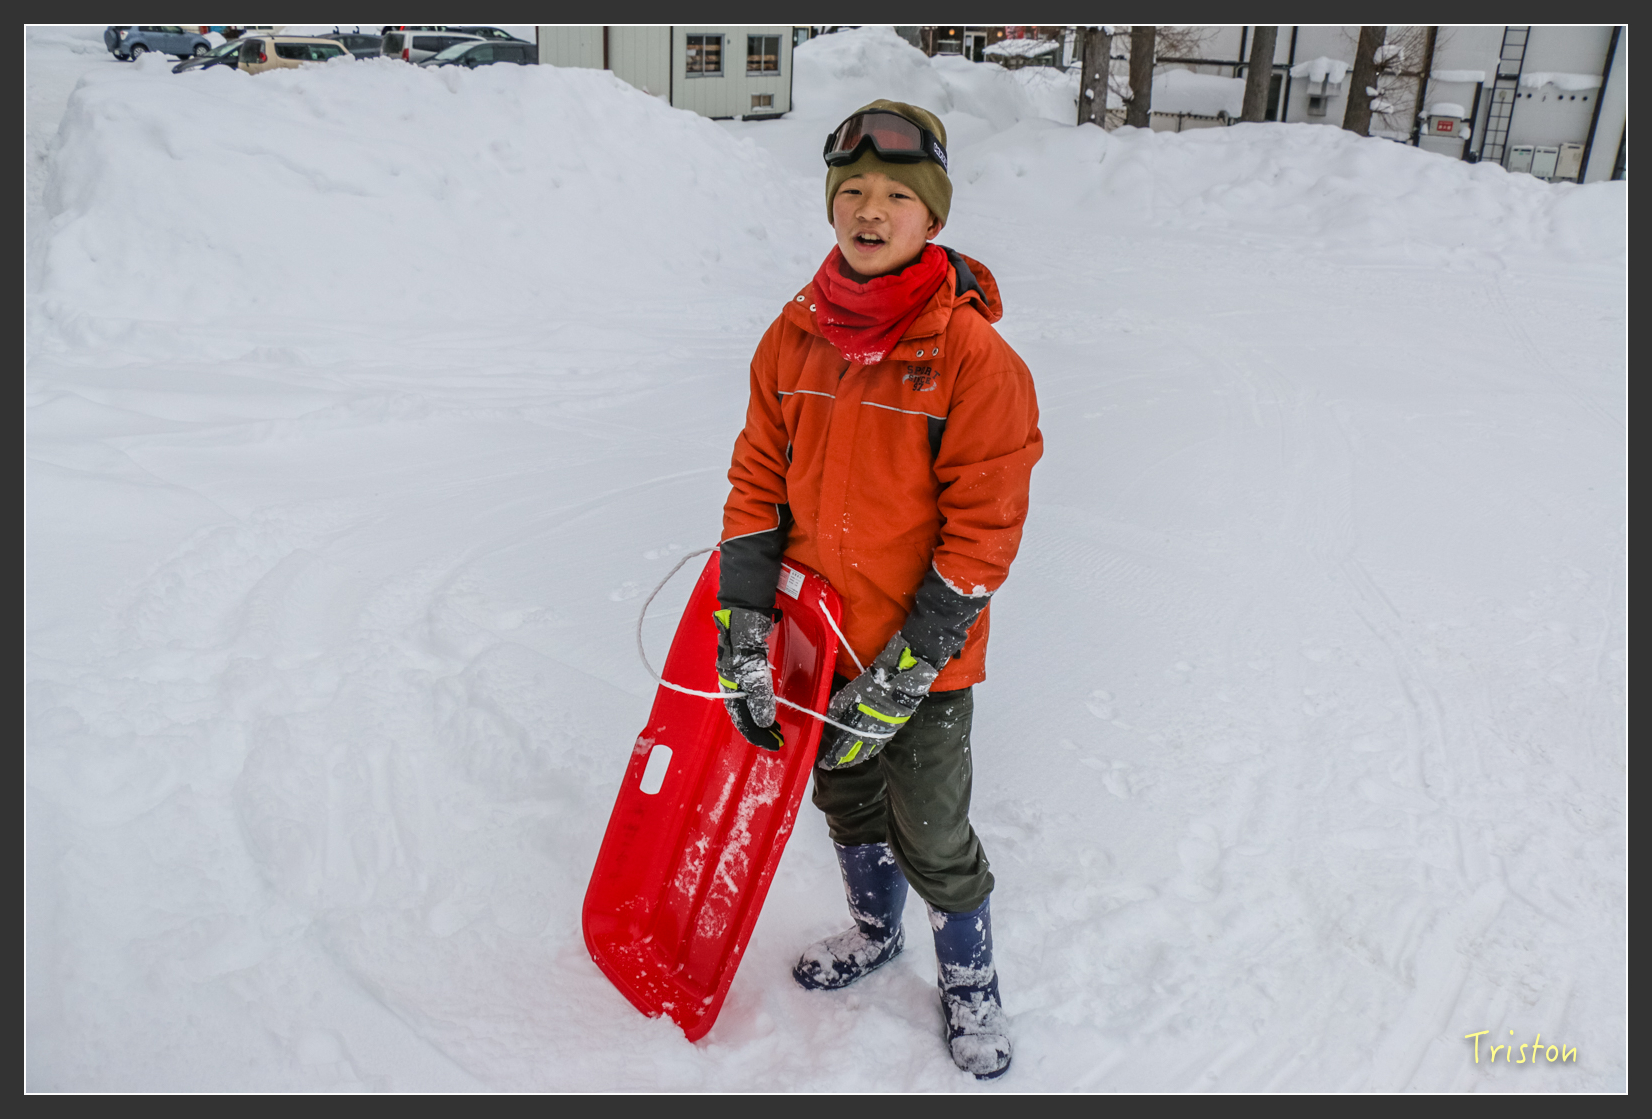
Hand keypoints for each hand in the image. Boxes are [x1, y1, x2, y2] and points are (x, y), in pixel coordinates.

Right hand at [714, 606, 782, 749]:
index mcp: (729, 684)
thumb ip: (759, 695)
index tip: (772, 744)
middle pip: (744, 712)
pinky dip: (761, 701)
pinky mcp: (747, 663)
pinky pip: (753, 689)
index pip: (741, 717)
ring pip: (748, 702)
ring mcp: (738, 672)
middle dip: (759, 728)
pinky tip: (767, 703)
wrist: (744, 608)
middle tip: (777, 739)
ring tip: (774, 727)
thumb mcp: (753, 669)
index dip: (755, 733)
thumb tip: (763, 721)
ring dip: (761, 716)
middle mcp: (731, 681)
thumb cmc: (745, 636)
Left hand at [818, 634, 938, 768]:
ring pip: (868, 753)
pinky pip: (878, 746)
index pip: (841, 751)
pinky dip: (870, 750)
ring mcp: (882, 735)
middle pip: (855, 756)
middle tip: (836, 764)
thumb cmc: (870, 688)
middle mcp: (869, 738)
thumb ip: (837, 711)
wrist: (899, 682)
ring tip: (851, 759)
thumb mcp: (847, 696)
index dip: (832, 759)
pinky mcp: (892, 730)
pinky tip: (867, 748)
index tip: (824, 764)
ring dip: (858, 758)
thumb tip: (830, 719)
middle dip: (844, 761)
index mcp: (856, 731)